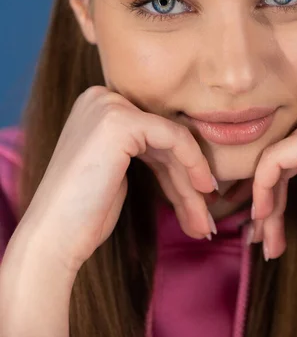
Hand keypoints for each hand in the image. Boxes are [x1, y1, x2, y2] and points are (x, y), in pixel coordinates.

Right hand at [22, 86, 216, 273]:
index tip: (197, 200)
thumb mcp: (118, 172)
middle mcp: (101, 98)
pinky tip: (202, 191)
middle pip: (162, 139)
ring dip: (191, 186)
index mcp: (97, 106)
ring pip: (172, 141)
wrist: (52, 239)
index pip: (152, 133)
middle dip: (186, 182)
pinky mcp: (120, 121)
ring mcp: (108, 106)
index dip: (179, 168)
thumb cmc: (83, 215)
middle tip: (203, 220)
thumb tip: (192, 157)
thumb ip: (148, 153)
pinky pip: (174, 138)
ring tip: (204, 224)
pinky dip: (193, 164)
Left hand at [250, 90, 296, 279]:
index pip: (282, 132)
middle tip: (259, 228)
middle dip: (264, 188)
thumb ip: (289, 148)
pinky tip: (266, 216)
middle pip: (276, 142)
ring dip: (263, 197)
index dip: (266, 171)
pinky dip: (263, 189)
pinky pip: (272, 159)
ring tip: (263, 233)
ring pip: (271, 152)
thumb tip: (237, 139)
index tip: (259, 207)